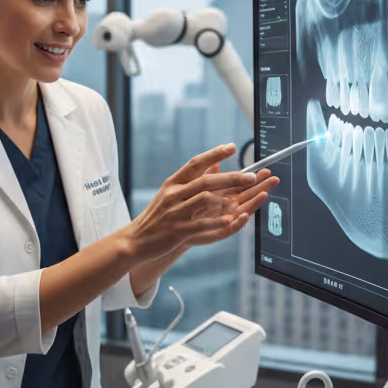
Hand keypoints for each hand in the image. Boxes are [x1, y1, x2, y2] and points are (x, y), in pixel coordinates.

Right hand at [124, 146, 278, 261]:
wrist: (137, 239)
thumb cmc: (157, 216)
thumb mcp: (168, 193)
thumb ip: (190, 180)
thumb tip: (213, 165)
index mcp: (172, 183)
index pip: (195, 163)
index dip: (214, 154)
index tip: (232, 147)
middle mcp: (173, 195)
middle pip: (206, 181)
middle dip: (231, 178)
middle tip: (251, 177)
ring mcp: (175, 212)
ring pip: (205, 199)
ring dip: (226, 198)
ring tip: (241, 199)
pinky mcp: (178, 230)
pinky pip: (201, 223)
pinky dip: (217, 221)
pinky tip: (230, 219)